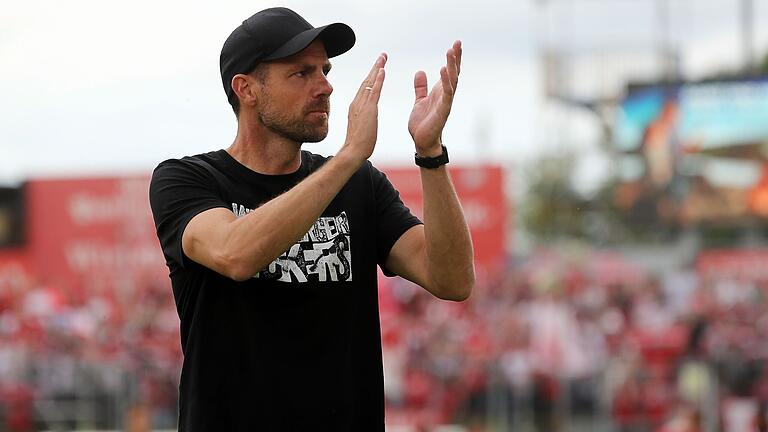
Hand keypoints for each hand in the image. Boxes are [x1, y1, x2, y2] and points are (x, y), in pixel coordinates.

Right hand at [340, 53, 386, 163]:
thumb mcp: (360, 127)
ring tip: (384, 58)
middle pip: (367, 81)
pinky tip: (382, 71)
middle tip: (382, 56)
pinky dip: (378, 79)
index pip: (364, 88)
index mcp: (355, 107)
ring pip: (370, 83)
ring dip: (377, 69)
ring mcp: (361, 105)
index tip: (378, 68)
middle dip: (375, 67)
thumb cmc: (357, 144)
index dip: (371, 76)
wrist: (353, 151)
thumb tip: (366, 119)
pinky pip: (374, 91)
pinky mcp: (368, 110)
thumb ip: (363, 120)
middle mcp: (357, 103)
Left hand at [408, 41, 461, 155]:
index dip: (453, 59)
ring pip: (452, 81)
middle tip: (457, 42)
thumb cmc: (422, 122)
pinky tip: (444, 70)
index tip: (455, 44)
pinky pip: (446, 94)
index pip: (449, 72)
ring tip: (451, 52)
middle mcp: (446, 95)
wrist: (421, 141)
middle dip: (456, 58)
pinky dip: (446, 82)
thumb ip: (421, 87)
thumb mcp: (420, 100)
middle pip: (453, 73)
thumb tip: (421, 72)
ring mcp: (446, 102)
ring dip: (452, 66)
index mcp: (441, 92)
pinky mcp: (442, 111)